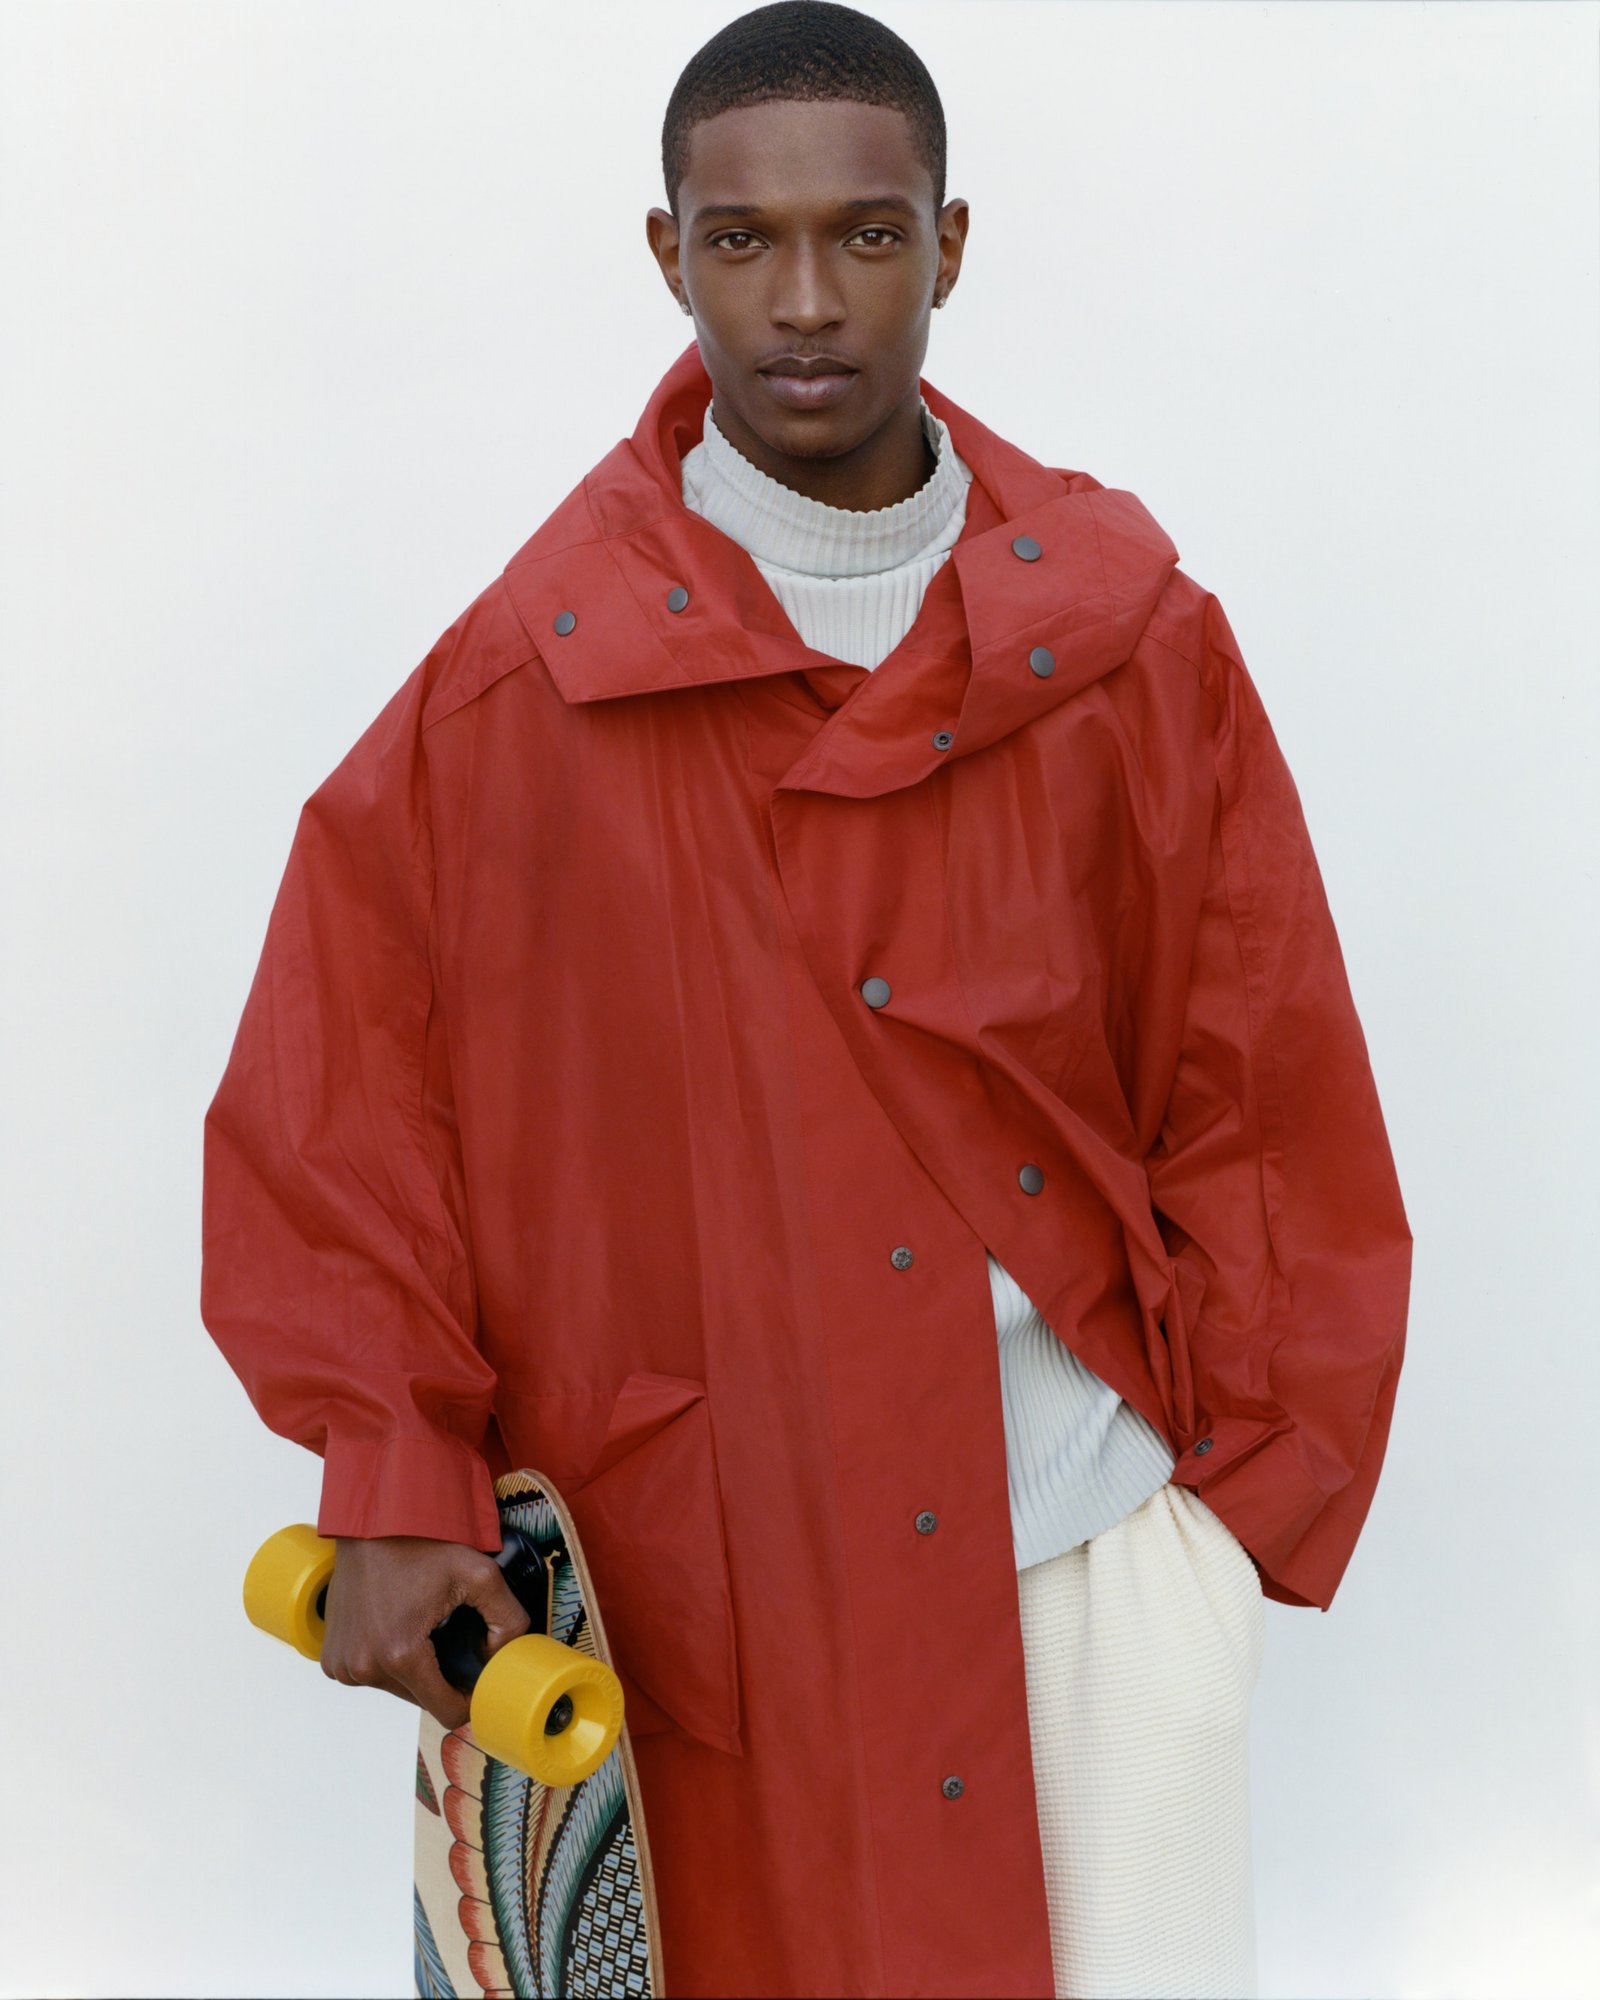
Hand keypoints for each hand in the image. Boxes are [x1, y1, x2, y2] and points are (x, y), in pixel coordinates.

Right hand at [320, 1535, 531, 1729]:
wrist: (372, 1523)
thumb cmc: (420, 1544)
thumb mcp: (480, 1574)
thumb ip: (508, 1620)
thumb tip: (500, 1655)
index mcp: (400, 1655)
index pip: (446, 1711)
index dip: (469, 1699)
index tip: (478, 1678)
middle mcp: (365, 1667)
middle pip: (420, 1699)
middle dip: (440, 1678)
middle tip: (450, 1638)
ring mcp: (343, 1665)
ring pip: (394, 1688)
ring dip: (411, 1668)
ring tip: (420, 1626)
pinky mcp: (331, 1659)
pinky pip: (368, 1674)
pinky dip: (385, 1660)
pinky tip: (395, 1626)